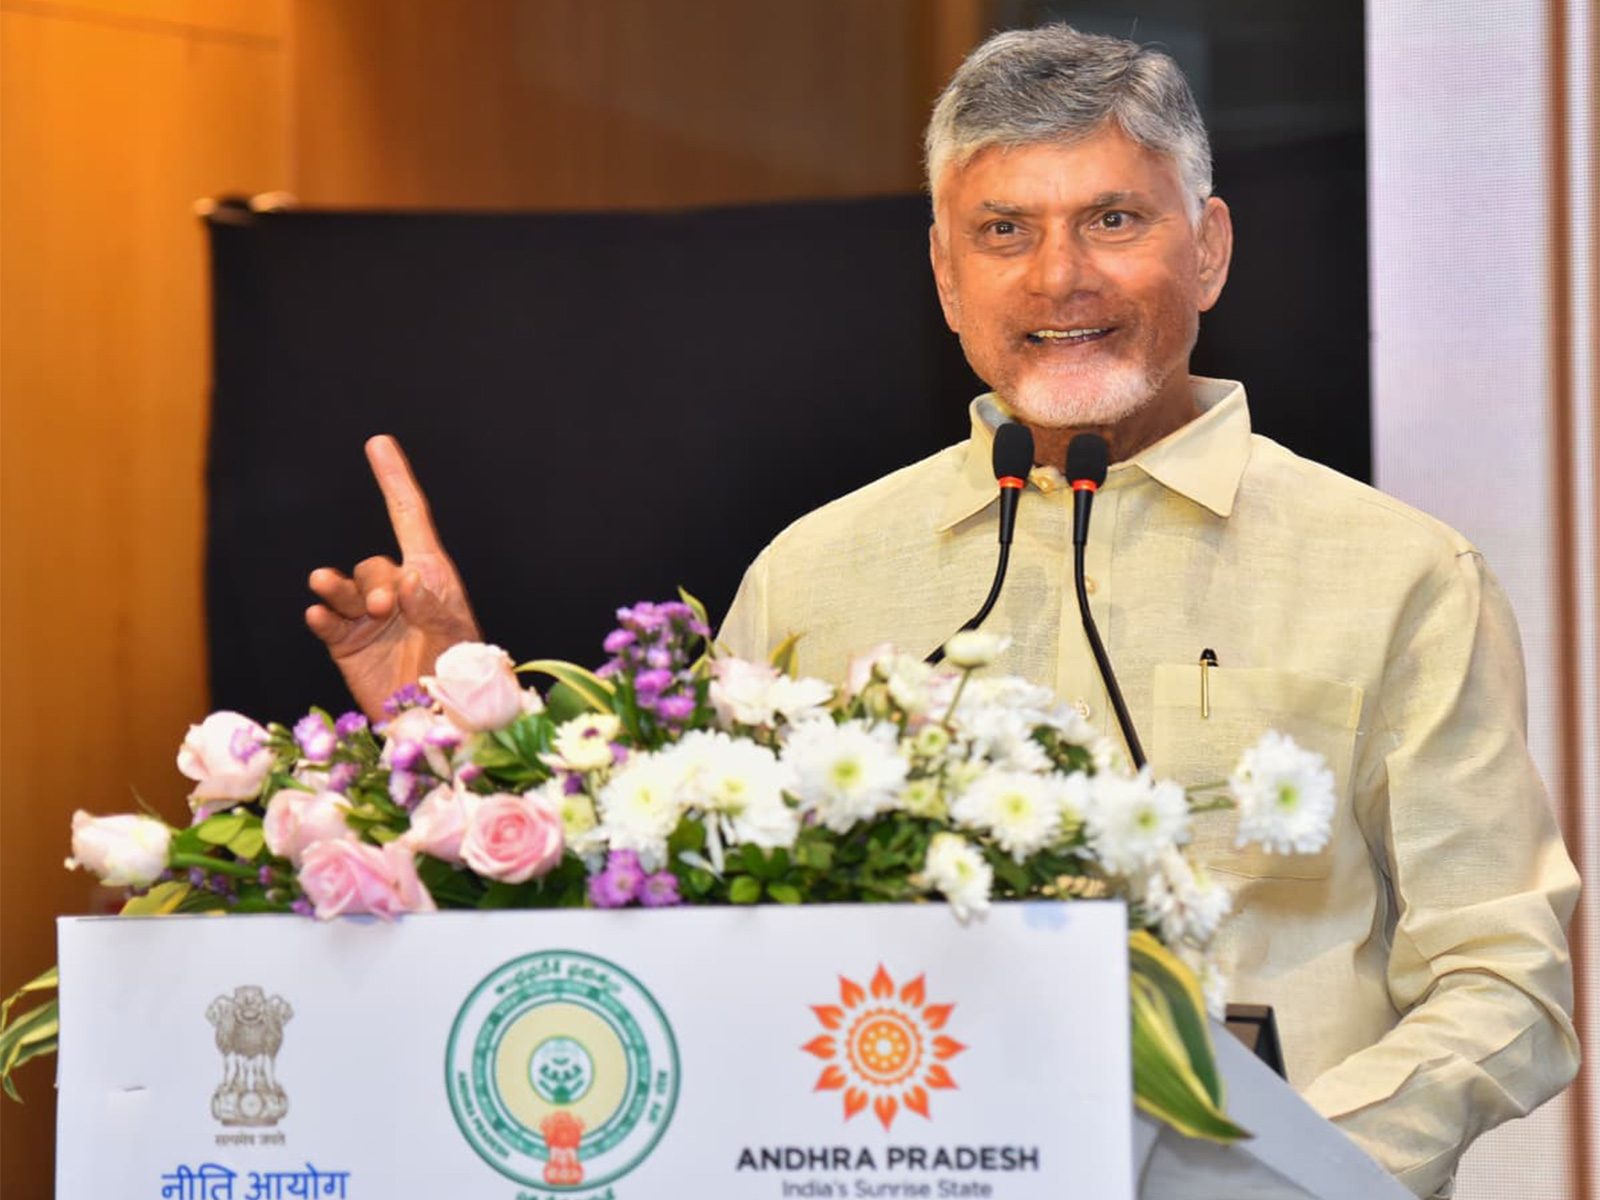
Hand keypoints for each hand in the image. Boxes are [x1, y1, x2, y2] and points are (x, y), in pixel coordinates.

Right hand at [305, 435, 481, 719]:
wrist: (442, 724)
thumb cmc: (460, 676)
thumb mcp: (456, 638)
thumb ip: (434, 608)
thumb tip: (408, 579)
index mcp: (431, 578)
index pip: (409, 519)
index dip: (394, 480)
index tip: (378, 443)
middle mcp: (398, 593)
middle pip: (372, 565)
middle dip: (373, 582)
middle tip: (386, 609)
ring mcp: (369, 620)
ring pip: (343, 588)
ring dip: (339, 590)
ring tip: (339, 599)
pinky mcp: (347, 647)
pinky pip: (327, 622)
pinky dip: (322, 616)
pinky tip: (319, 616)